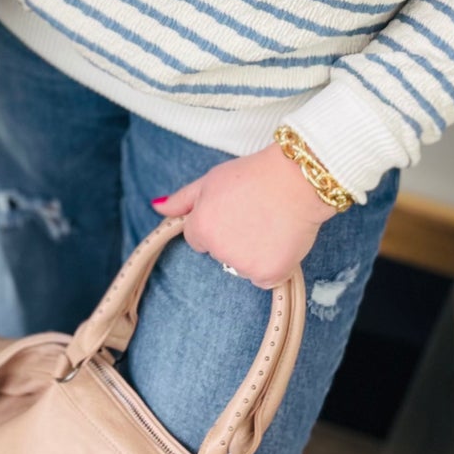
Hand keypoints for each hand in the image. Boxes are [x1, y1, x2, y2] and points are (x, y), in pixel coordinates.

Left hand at [151, 144, 340, 288]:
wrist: (297, 179)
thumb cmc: (254, 175)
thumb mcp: (211, 179)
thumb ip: (182, 199)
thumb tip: (156, 208)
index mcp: (201, 227)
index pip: (199, 240)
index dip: (217, 223)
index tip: (235, 209)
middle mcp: (219, 250)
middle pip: (220, 254)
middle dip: (233, 239)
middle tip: (255, 214)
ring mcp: (244, 265)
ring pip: (242, 267)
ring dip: (253, 253)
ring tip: (270, 224)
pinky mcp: (269, 275)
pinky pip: (265, 279)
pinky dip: (273, 265)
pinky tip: (281, 240)